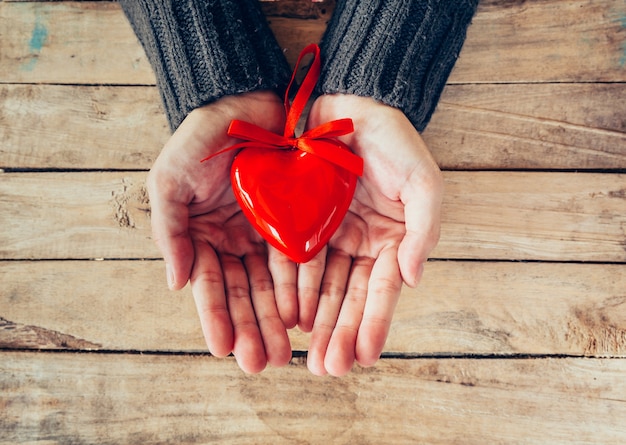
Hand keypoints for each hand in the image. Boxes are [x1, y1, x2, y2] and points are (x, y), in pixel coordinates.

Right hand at [146, 91, 293, 372]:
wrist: (244, 100)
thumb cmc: (200, 137)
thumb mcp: (171, 178)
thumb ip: (170, 229)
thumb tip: (175, 284)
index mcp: (202, 235)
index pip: (209, 284)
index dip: (216, 316)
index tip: (224, 348)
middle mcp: (233, 241)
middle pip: (242, 293)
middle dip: (251, 328)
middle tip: (262, 363)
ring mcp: (264, 233)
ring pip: (271, 284)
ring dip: (276, 319)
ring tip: (287, 352)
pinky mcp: (295, 220)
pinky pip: (299, 258)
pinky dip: (300, 287)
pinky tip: (306, 314)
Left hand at [298, 94, 443, 375]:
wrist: (352, 103)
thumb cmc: (394, 141)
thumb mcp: (422, 181)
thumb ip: (423, 230)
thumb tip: (413, 279)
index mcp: (391, 239)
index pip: (382, 290)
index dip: (373, 324)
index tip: (363, 357)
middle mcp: (360, 244)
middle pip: (349, 297)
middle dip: (339, 334)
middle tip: (328, 369)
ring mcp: (329, 235)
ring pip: (321, 287)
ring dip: (315, 321)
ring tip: (306, 356)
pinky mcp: (299, 221)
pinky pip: (293, 260)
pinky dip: (292, 288)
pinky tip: (287, 316)